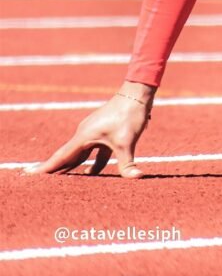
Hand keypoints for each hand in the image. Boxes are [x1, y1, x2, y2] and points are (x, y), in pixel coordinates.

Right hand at [24, 83, 154, 178]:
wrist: (138, 92)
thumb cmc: (129, 114)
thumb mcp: (128, 141)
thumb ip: (127, 163)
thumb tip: (136, 177)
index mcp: (84, 136)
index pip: (61, 157)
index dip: (46, 168)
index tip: (29, 175)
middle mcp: (85, 133)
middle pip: (66, 156)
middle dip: (54, 170)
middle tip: (38, 182)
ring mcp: (93, 132)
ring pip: (79, 154)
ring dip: (72, 168)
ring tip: (61, 182)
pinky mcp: (103, 132)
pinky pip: (92, 151)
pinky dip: (89, 163)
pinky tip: (90, 174)